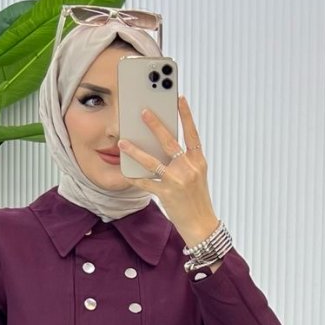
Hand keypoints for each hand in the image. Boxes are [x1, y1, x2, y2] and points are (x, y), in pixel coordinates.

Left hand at [117, 95, 219, 246]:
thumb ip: (184, 161)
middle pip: (170, 142)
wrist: (201, 225)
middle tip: (143, 112)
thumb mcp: (197, 176)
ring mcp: (177, 181)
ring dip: (135, 151)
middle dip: (155, 125)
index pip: (192, 134)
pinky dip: (134, 177)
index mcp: (198, 161)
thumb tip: (163, 146)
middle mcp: (189, 168)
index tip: (179, 99)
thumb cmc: (197, 199)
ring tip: (123, 142)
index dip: (186, 115)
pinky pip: (146, 182)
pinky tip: (125, 171)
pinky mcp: (166, 194)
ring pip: (152, 161)